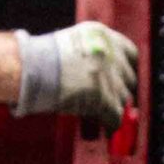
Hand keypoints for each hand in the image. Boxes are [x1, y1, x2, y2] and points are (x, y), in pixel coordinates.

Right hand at [12, 22, 138, 127]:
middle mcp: (111, 54)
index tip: (120, 80)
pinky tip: (105, 127)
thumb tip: (103, 75)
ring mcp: (110, 76)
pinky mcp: (106, 98)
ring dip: (114, 107)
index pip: (131, 54)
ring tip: (101, 113)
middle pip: (130, 79)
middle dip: (120, 90)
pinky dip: (111, 124)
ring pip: (124, 99)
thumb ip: (92, 53)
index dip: (126, 70)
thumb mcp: (72, 42)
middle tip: (109, 100)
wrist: (32, 68)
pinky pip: (116, 117)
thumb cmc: (41, 59)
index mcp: (103, 36)